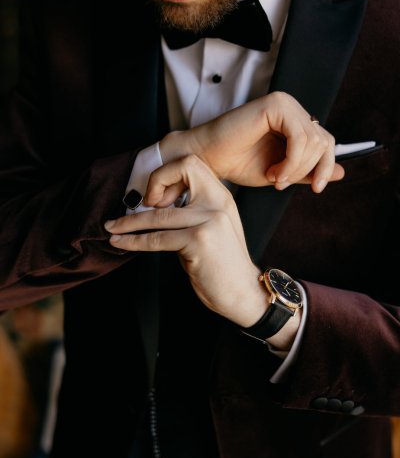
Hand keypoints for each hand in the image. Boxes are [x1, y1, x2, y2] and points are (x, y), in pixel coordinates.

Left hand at [106, 155, 271, 327]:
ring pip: (159, 214)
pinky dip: (133, 241)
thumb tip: (153, 206)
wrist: (243, 293)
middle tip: (135, 205)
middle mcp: (217, 203)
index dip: (167, 174)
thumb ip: (189, 212)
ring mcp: (209, 220)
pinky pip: (156, 238)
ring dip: (129, 222)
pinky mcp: (198, 240)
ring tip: (112, 227)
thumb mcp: (211, 228)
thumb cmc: (222, 265)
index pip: (191, 164)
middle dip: (151, 183)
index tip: (155, 198)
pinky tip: (120, 243)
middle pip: (180, 170)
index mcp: (220, 196)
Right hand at [156, 91, 343, 206]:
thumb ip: (309, 171)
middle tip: (281, 183)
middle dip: (309, 169)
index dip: (325, 167)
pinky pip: (300, 137)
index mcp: (294, 121)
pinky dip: (292, 161)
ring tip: (274, 177)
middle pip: (324, 141)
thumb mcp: (282, 172)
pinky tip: (274, 171)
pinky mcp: (275, 105)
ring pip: (314, 141)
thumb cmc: (238, 163)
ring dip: (297, 167)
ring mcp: (284, 103)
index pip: (326, 142)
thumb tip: (343, 173)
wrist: (208, 158)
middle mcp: (292, 108)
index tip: (316, 188)